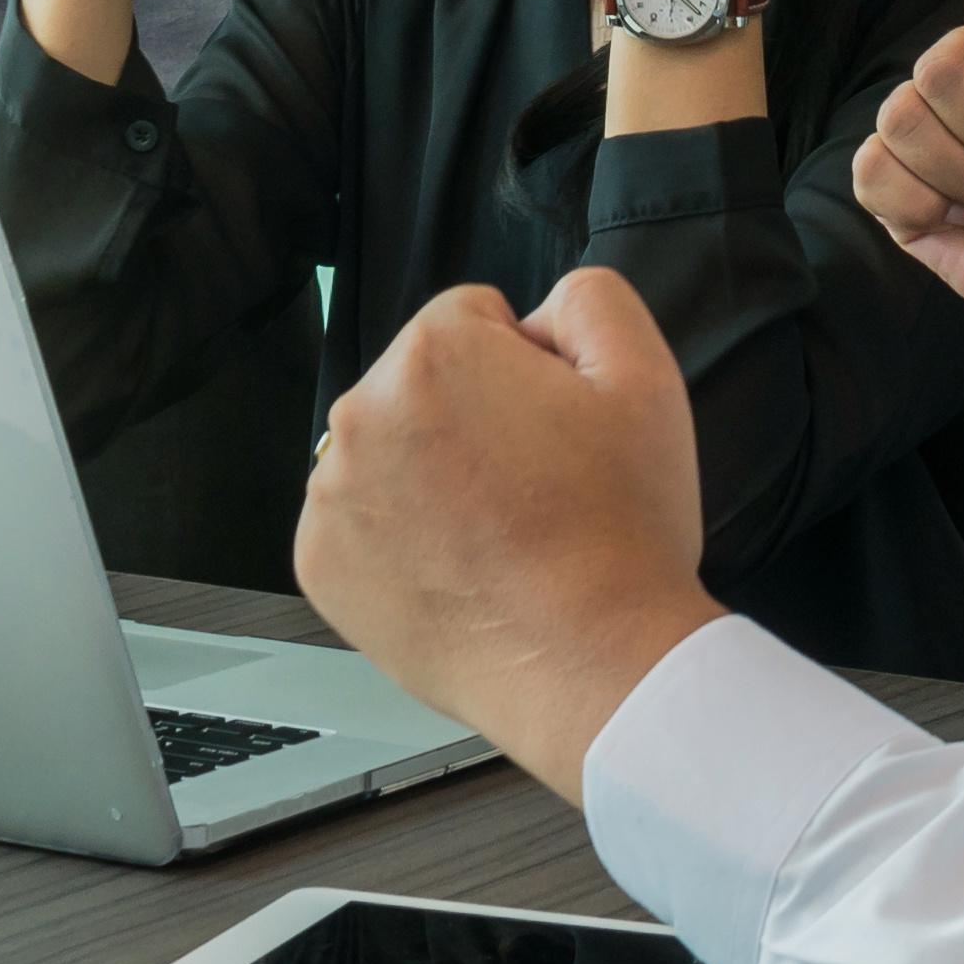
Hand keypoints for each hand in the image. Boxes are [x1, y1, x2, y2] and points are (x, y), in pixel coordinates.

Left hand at [294, 268, 726, 800]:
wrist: (592, 665)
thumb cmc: (620, 531)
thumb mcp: (645, 376)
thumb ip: (589, 298)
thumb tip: (534, 312)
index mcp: (434, 354)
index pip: (475, 319)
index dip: (530, 369)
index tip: (555, 431)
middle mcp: (360, 414)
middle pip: (421, 382)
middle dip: (471, 416)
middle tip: (532, 488)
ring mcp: (329, 494)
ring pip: (387, 451)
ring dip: (429, 475)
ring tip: (498, 536)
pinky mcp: (318, 563)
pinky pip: (357, 520)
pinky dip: (396, 538)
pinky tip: (457, 570)